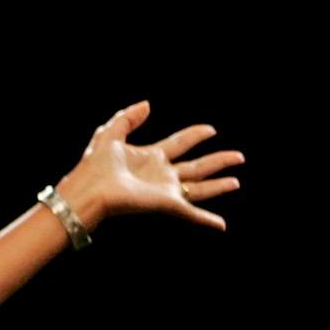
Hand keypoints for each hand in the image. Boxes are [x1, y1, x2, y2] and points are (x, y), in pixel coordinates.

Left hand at [56, 101, 243, 232]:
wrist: (90, 190)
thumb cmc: (94, 166)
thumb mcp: (110, 134)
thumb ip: (128, 117)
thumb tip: (147, 104)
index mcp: (150, 157)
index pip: (179, 143)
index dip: (195, 135)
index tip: (210, 130)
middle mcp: (161, 175)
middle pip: (197, 166)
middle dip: (218, 161)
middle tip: (239, 157)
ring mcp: (166, 191)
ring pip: (200, 187)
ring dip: (219, 185)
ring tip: (236, 181)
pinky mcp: (167, 204)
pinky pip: (191, 213)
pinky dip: (206, 219)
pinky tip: (221, 225)